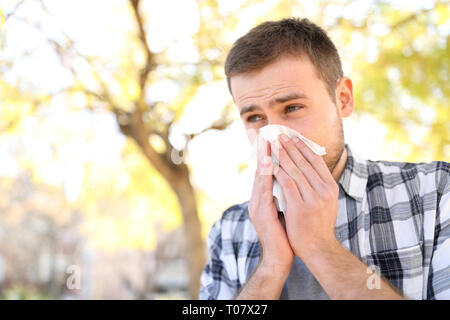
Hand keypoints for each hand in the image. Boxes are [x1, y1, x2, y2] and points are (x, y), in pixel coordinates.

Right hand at [247, 134, 293, 271]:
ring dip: (263, 158)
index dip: (267, 155)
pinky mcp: (261, 213)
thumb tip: (287, 183)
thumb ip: (281, 196)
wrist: (279, 258)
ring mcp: (257, 206)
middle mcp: (257, 199)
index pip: (265, 172)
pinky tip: (269, 163)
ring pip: (260, 177)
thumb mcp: (283, 211)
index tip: (269, 138)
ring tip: (266, 141)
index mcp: (262, 198)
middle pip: (260, 171)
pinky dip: (266, 175)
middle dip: (262, 151)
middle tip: (264, 132)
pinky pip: (264, 190)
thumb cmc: (284, 235)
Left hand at [271, 134, 339, 259]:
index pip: (316, 160)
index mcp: (330, 187)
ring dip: (283, 154)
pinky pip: (287, 183)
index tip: (293, 136)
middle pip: (305, 162)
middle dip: (291, 146)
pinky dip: (278, 171)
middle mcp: (325, 190)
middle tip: (280, 134)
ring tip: (274, 143)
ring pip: (295, 170)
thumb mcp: (324, 201)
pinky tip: (270, 162)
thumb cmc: (318, 224)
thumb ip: (318, 185)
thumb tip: (310, 167)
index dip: (303, 147)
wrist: (318, 248)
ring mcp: (314, 198)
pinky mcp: (301, 207)